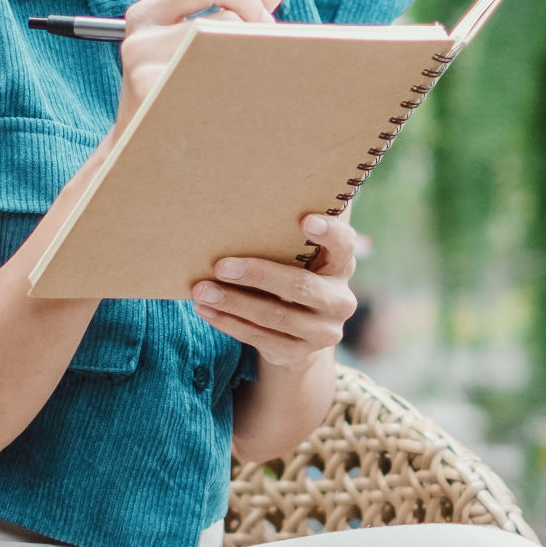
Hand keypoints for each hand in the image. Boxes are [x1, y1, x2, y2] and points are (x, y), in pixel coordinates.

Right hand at [111, 0, 285, 135]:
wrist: (139, 155)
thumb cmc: (178, 94)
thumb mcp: (194, 46)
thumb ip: (232, 13)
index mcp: (147, 14)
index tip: (263, 26)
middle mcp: (137, 38)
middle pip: (225, 21)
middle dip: (257, 39)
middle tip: (272, 63)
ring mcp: (139, 71)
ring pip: (224, 54)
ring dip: (249, 70)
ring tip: (255, 90)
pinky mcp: (150, 102)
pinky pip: (213, 89)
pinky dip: (234, 98)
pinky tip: (237, 115)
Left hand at [191, 213, 358, 369]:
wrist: (298, 334)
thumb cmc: (291, 276)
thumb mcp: (298, 258)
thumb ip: (288, 236)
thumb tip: (250, 192)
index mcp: (341, 266)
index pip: (344, 245)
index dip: (329, 233)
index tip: (305, 220)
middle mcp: (339, 300)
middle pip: (300, 286)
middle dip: (257, 274)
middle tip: (220, 265)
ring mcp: (322, 332)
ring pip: (275, 316)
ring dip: (233, 302)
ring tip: (201, 291)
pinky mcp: (299, 354)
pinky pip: (260, 339)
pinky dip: (229, 323)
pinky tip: (206, 311)